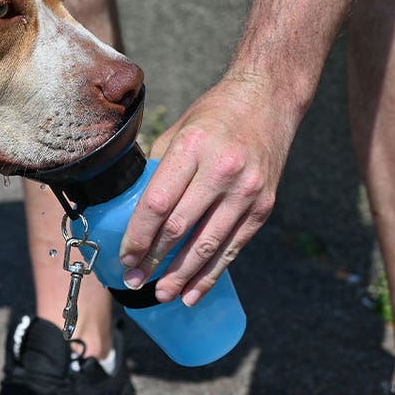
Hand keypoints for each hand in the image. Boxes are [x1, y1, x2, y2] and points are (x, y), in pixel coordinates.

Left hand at [119, 74, 299, 305]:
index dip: (138, 236)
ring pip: (208, 245)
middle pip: (179, 227)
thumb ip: (158, 167)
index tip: (125, 256)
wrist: (270, 100)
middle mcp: (221, 171)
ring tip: (160, 295)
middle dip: (153, 260)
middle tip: (134, 281)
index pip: (157, 203)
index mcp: (192, 148)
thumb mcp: (179, 129)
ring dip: (181, 276)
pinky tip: (193, 292)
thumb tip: (132, 208)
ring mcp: (246, 191)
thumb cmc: (216, 113)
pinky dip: (212, 273)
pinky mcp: (264, 206)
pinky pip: (233, 247)